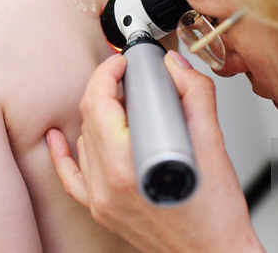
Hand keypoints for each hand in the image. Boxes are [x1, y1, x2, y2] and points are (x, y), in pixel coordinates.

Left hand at [47, 52, 263, 252]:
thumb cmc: (216, 214)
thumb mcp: (213, 144)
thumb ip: (195, 95)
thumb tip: (175, 67)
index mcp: (128, 165)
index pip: (99, 103)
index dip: (107, 73)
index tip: (122, 63)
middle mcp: (107, 184)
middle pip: (90, 118)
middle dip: (107, 89)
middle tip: (129, 77)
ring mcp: (101, 200)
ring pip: (84, 140)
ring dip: (98, 115)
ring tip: (123, 105)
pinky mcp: (102, 210)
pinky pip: (72, 177)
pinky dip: (64, 153)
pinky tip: (60, 137)